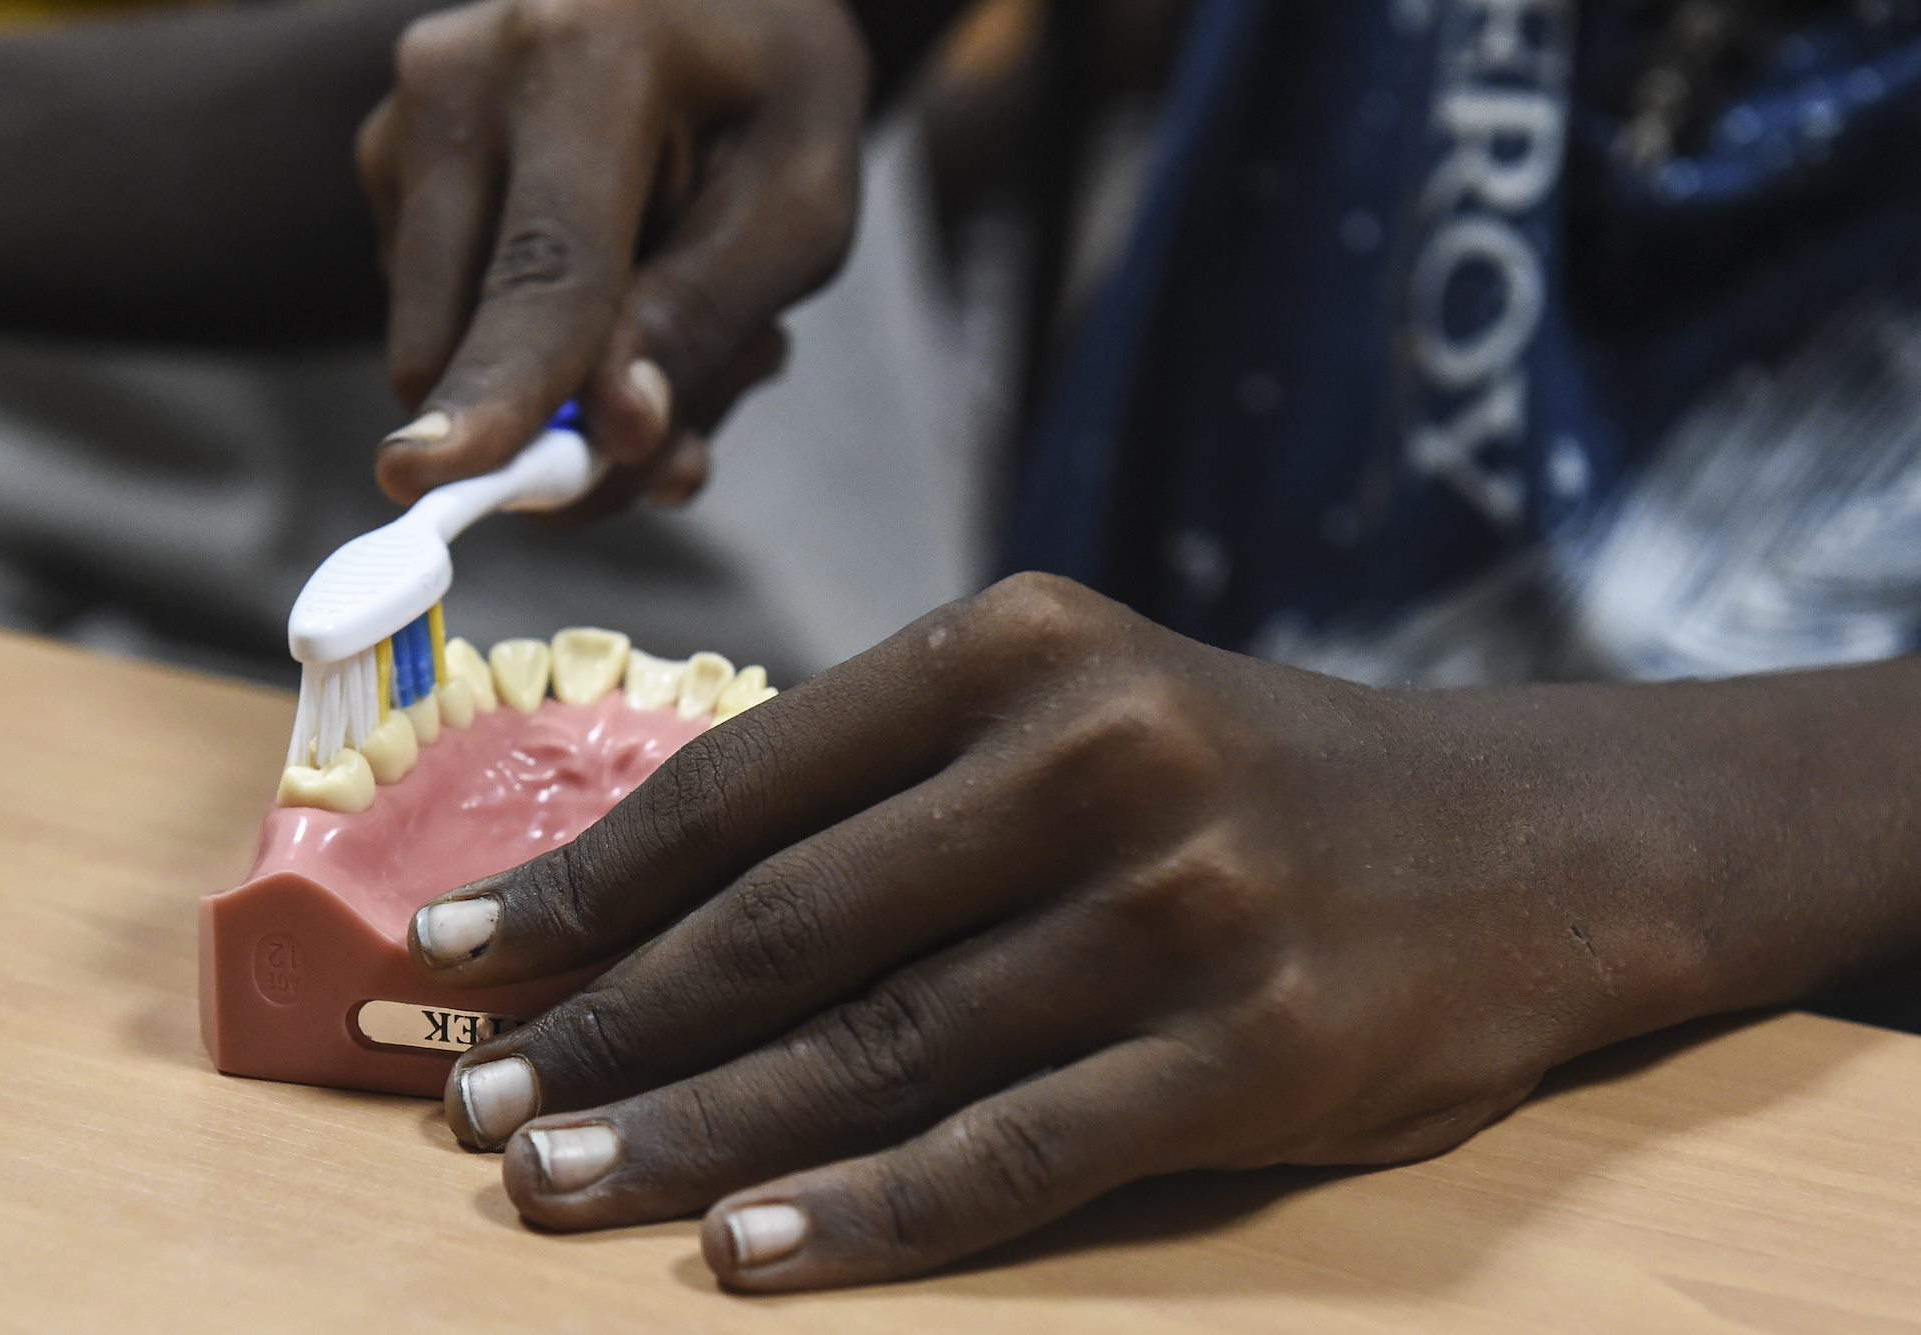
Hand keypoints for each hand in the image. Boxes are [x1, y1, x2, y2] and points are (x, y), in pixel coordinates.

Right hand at [357, 0, 868, 513]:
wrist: (701, 0)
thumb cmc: (768, 95)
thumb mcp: (801, 205)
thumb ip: (707, 317)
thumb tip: (611, 430)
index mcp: (584, 58)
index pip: (542, 268)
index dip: (503, 389)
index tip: (436, 482)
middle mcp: (462, 80)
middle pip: (461, 335)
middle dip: (565, 435)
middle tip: (693, 436)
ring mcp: (405, 125)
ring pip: (449, 353)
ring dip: (570, 393)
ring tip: (674, 309)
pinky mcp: (388, 173)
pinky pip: (449, 330)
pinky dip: (539, 355)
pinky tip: (615, 289)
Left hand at [403, 574, 1796, 1290]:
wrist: (1520, 839)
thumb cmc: (1248, 775)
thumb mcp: (1081, 709)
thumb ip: (898, 782)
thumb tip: (658, 900)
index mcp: (1025, 648)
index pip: (751, 783)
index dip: (586, 880)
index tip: (458, 952)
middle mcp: (1097, 761)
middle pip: (792, 925)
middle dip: (613, 1024)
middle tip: (477, 1101)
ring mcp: (1181, 912)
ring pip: (881, 1050)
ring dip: (697, 1130)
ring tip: (558, 1179)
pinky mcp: (1252, 1056)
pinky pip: (1015, 1154)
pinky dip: (866, 1212)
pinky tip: (747, 1250)